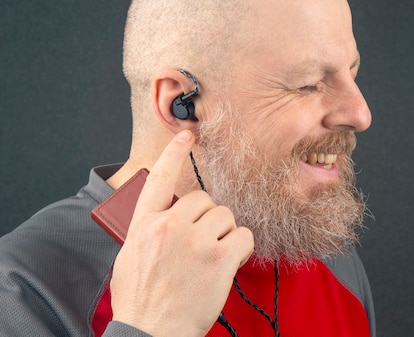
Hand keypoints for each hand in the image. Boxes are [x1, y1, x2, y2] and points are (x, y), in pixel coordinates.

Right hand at [109, 130, 253, 336]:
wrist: (149, 333)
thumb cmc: (141, 299)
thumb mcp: (131, 256)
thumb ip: (151, 228)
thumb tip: (169, 214)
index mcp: (144, 224)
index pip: (160, 177)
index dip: (173, 153)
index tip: (186, 134)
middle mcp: (170, 226)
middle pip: (204, 199)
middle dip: (208, 219)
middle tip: (202, 244)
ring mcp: (195, 241)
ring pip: (226, 216)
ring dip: (224, 233)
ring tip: (212, 257)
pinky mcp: (219, 259)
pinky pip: (244, 235)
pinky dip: (241, 247)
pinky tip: (229, 262)